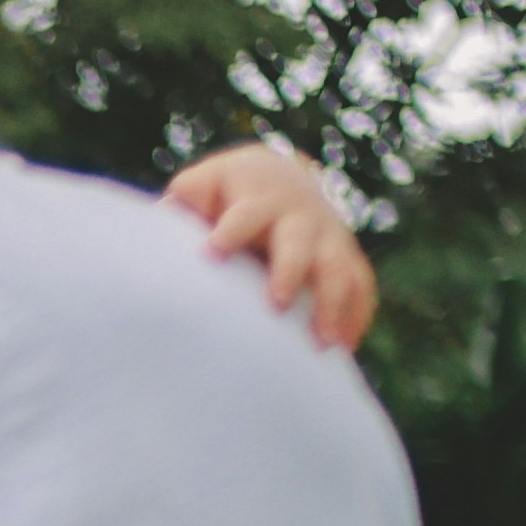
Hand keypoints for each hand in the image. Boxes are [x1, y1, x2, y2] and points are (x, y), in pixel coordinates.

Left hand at [169, 138, 381, 357]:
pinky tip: (343, 347)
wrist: (278, 177)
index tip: (212, 254)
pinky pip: (360, 286)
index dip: (231, 232)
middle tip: (276, 304)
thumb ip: (186, 202)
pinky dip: (356, 315)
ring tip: (323, 343)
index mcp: (258, 195)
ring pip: (338, 268)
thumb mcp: (202, 187)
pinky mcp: (346, 257)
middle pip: (299, 242)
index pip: (246, 213)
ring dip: (331, 303)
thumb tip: (165, 222)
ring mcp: (328, 235)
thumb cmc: (224, 195)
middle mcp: (299, 214)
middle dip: (289, 272)